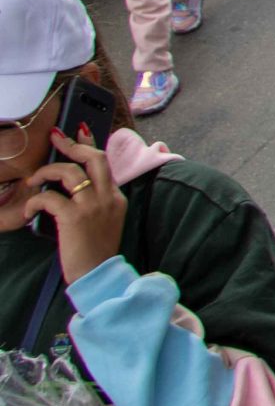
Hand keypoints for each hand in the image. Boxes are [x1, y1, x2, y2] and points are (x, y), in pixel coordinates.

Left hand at [27, 128, 127, 282]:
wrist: (99, 274)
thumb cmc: (97, 250)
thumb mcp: (105, 220)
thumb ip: (96, 201)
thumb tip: (74, 187)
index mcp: (115, 197)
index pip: (103, 163)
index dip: (89, 144)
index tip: (77, 131)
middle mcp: (107, 197)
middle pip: (93, 158)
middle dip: (71, 145)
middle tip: (55, 139)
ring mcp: (92, 206)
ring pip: (69, 173)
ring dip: (45, 173)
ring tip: (33, 183)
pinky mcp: (75, 217)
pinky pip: (49, 198)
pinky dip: (34, 202)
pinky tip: (28, 213)